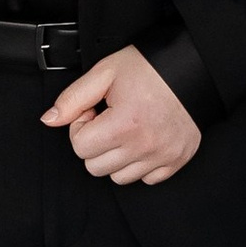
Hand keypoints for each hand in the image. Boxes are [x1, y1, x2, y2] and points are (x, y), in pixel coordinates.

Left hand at [42, 45, 201, 187]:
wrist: (195, 67)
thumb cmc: (152, 67)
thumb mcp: (106, 72)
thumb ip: (73, 98)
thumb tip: (50, 120)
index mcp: (125, 123)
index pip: (80, 147)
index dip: (81, 126)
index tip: (94, 111)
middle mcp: (145, 145)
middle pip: (95, 167)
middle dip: (95, 144)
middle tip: (109, 120)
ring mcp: (163, 156)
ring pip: (118, 178)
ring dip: (116, 157)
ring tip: (126, 129)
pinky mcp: (177, 161)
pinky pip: (147, 179)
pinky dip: (141, 164)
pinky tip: (143, 139)